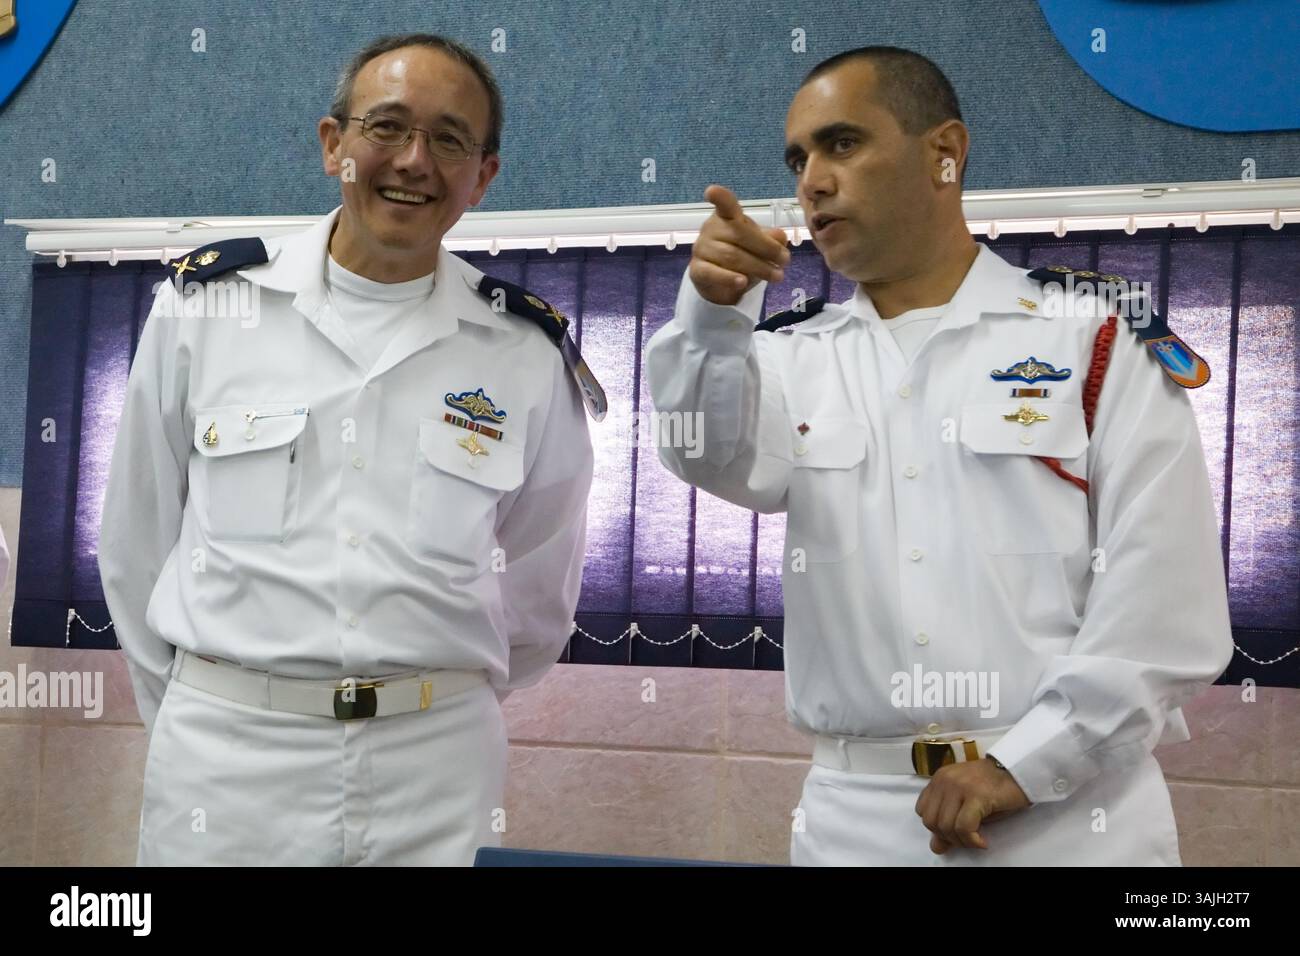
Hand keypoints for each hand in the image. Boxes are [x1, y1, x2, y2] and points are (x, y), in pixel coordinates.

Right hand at [688, 185, 790, 305]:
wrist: (719, 282)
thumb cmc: (741, 254)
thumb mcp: (759, 244)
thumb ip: (771, 239)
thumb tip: (781, 237)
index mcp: (726, 216)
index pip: (724, 204)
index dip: (719, 197)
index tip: (711, 191)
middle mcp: (711, 229)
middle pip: (739, 235)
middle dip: (767, 248)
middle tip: (786, 260)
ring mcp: (702, 249)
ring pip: (731, 257)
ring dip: (758, 267)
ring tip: (777, 276)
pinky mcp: (697, 270)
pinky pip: (713, 273)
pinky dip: (729, 278)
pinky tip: (742, 282)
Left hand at [914, 757, 1030, 853]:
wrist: (1018, 771)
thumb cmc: (994, 788)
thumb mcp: (966, 804)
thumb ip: (948, 823)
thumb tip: (936, 847)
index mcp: (939, 779)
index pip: (922, 811)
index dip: (937, 827)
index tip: (956, 832)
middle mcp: (945, 780)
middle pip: (931, 822)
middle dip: (949, 837)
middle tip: (968, 839)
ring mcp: (959, 786)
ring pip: (946, 826)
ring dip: (962, 841)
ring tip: (977, 840)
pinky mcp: (976, 795)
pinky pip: (964, 827)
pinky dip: (972, 840)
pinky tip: (982, 841)